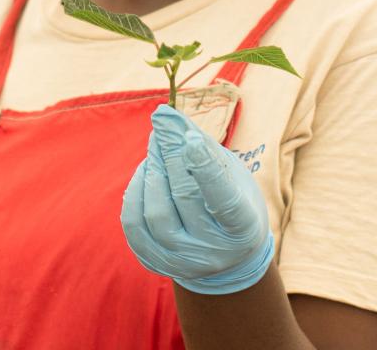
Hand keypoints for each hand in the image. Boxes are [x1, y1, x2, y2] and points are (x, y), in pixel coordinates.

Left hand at [121, 104, 274, 294]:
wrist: (225, 256)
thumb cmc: (231, 200)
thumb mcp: (229, 172)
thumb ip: (200, 143)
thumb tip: (165, 114)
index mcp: (243, 229)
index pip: (224, 200)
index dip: (206, 169)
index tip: (190, 139)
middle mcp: (213, 252)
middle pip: (185, 197)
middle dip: (171, 155)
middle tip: (163, 127)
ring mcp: (182, 262)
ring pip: (156, 212)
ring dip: (152, 171)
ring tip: (157, 148)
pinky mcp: (154, 262)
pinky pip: (134, 223)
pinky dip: (136, 191)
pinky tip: (146, 173)